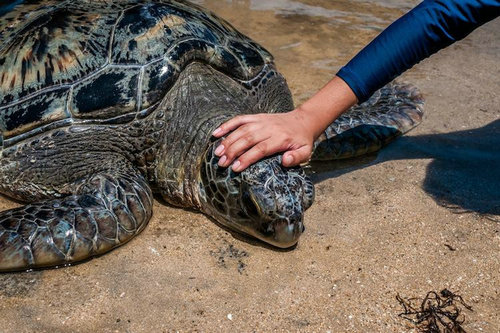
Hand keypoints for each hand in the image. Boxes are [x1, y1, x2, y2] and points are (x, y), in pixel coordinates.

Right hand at [212, 76, 357, 171]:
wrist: (303, 121)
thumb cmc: (302, 141)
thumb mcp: (305, 152)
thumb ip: (296, 158)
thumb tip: (284, 161)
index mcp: (280, 139)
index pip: (260, 148)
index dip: (247, 158)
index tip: (235, 167)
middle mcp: (269, 128)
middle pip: (248, 139)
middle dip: (233, 151)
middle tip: (222, 163)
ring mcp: (261, 121)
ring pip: (241, 130)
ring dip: (228, 140)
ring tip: (217, 153)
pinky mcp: (256, 117)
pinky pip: (240, 119)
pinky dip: (227, 125)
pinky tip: (216, 133)